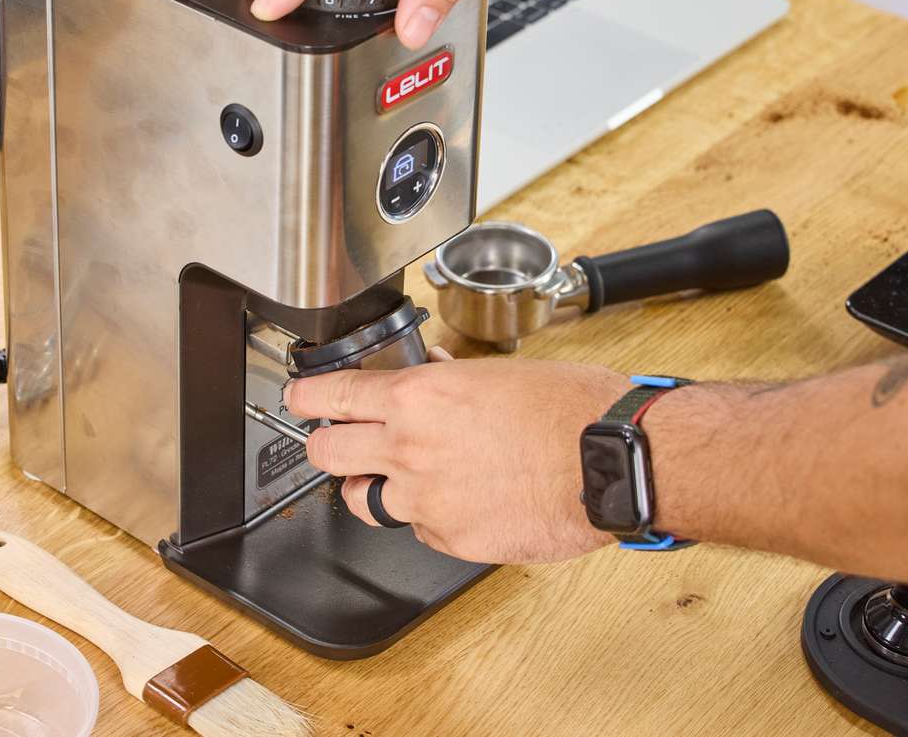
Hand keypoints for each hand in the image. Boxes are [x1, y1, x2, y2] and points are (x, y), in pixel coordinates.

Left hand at [285, 351, 630, 562]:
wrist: (609, 461)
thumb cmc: (568, 409)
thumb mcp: (501, 372)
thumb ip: (450, 376)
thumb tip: (432, 368)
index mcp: (418, 397)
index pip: (333, 396)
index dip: (305, 397)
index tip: (297, 399)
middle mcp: (410, 448)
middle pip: (327, 454)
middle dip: (324, 447)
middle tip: (334, 444)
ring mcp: (426, 500)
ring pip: (365, 501)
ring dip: (373, 488)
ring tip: (400, 480)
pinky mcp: (450, 539)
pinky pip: (418, 529)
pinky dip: (430, 517)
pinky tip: (462, 501)